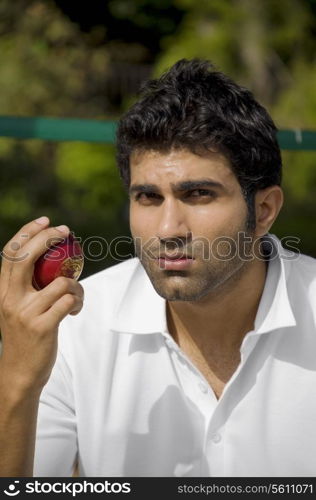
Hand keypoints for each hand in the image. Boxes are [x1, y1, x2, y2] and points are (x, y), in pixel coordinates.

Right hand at [0, 217, 83, 392]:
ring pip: (60, 282)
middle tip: (66, 232)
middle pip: (27, 258)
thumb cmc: (25, 336)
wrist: (20, 372)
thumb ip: (27, 286)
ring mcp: (24, 313)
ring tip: (76, 297)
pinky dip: (78, 301)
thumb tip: (52, 260)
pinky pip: (69, 301)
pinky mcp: (42, 326)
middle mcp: (9, 299)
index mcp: (2, 292)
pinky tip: (74, 311)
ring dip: (76, 286)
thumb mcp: (17, 308)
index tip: (45, 221)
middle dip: (48, 238)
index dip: (27, 232)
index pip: (10, 254)